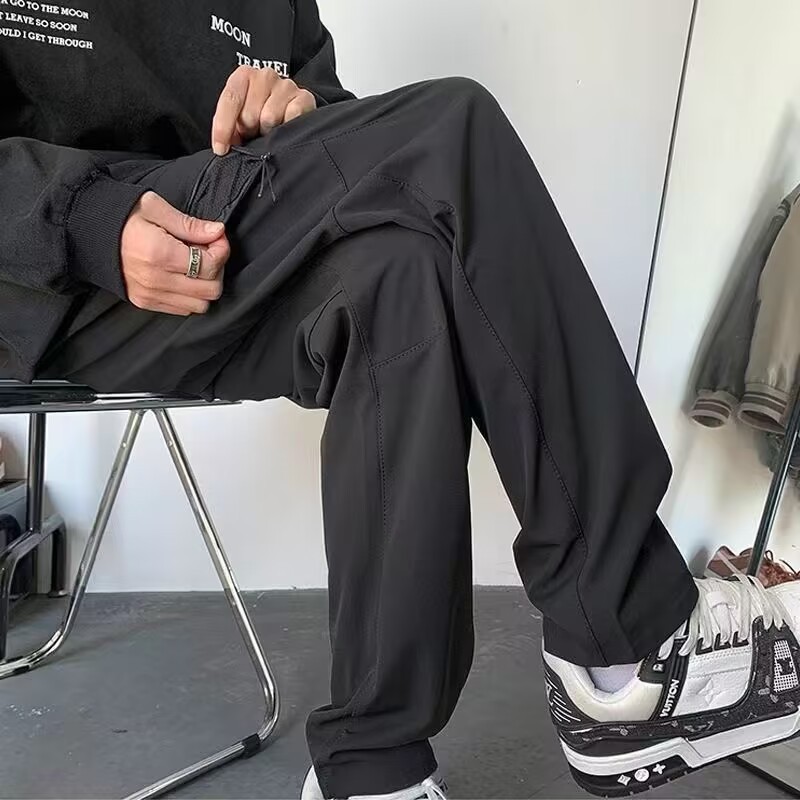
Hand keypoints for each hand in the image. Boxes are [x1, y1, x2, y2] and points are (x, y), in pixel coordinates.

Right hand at [121, 192, 229, 314]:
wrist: (87, 233)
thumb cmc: (121, 217)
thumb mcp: (154, 208)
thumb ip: (189, 224)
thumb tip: (217, 231)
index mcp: (159, 254)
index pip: (210, 266)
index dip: (221, 250)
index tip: (217, 237)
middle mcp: (156, 280)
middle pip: (210, 290)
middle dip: (217, 269)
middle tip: (207, 251)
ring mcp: (150, 295)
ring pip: (200, 305)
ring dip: (205, 285)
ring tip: (194, 264)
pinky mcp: (145, 303)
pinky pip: (183, 309)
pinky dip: (190, 295)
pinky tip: (182, 275)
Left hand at [212, 66, 316, 155]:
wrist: (291, 109)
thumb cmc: (260, 114)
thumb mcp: (239, 118)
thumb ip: (229, 127)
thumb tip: (222, 147)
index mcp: (244, 75)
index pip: (230, 99)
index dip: (223, 127)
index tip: (221, 149)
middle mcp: (265, 75)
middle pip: (250, 113)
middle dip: (250, 130)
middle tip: (255, 132)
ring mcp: (286, 85)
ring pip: (269, 118)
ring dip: (268, 131)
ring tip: (269, 130)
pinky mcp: (304, 97)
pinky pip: (290, 117)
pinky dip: (286, 128)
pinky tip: (285, 127)